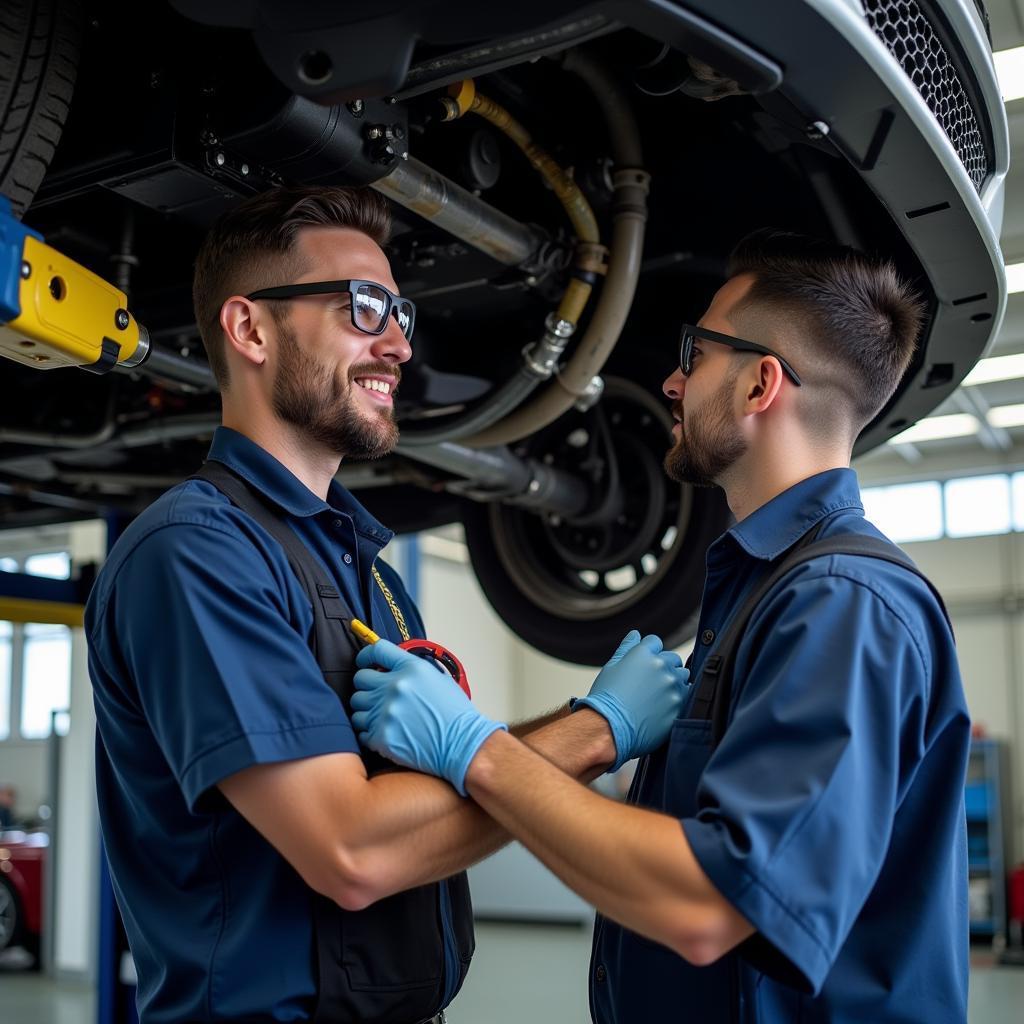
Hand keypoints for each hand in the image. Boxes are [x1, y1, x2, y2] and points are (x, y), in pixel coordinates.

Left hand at [350, 639, 506, 794]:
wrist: (463, 745)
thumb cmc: (455, 715)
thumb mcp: (439, 678)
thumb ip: (412, 669)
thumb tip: (391, 667)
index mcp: (411, 669)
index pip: (377, 650)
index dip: (366, 655)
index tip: (364, 662)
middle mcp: (395, 687)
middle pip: (360, 678)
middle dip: (367, 685)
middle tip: (376, 694)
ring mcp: (386, 712)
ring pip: (357, 704)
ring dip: (366, 709)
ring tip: (383, 716)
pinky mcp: (381, 736)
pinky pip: (361, 730)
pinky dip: (369, 732)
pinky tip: (385, 732)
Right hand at [573, 630, 687, 769]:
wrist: (610, 727)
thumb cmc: (606, 698)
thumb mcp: (612, 667)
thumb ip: (627, 648)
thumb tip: (636, 634)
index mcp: (643, 654)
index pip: (655, 642)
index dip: (649, 652)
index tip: (644, 664)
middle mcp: (662, 666)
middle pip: (672, 658)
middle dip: (664, 665)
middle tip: (651, 682)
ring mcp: (673, 685)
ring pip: (683, 675)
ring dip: (675, 680)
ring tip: (659, 694)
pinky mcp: (680, 704)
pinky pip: (687, 694)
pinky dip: (679, 697)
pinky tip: (666, 705)